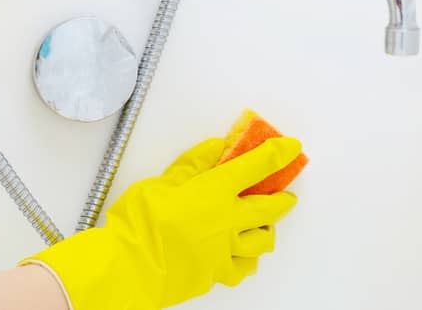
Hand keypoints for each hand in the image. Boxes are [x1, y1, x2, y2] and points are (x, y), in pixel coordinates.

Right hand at [22, 137, 300, 309]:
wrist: (129, 267)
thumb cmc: (139, 222)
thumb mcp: (161, 182)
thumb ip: (193, 164)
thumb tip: (215, 147)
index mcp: (214, 191)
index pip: (256, 166)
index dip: (277, 154)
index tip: (291, 147)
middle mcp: (228, 220)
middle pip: (270, 207)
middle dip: (283, 198)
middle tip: (287, 194)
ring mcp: (225, 250)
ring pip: (262, 241)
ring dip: (267, 230)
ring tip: (264, 226)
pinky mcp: (216, 273)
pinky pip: (243, 267)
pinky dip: (248, 259)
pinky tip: (242, 255)